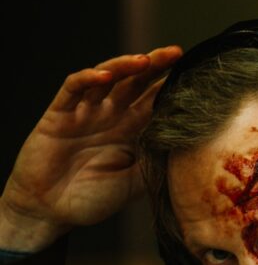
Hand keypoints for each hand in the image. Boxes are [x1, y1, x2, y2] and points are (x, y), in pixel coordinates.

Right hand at [0, 45, 182, 251]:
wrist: (52, 211)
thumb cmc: (94, 198)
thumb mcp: (135, 183)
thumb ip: (156, 164)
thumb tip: (191, 152)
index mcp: (132, 131)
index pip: (156, 101)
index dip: (173, 88)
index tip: (197, 77)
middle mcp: (111, 116)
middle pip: (136, 82)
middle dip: (155, 66)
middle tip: (176, 53)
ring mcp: (86, 112)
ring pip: (107, 78)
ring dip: (125, 66)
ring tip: (146, 60)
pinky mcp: (60, 114)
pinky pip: (74, 88)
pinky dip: (87, 78)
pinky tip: (105, 75)